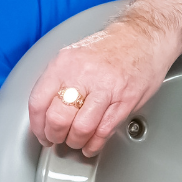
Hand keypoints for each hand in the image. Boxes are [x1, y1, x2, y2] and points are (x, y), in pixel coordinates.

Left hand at [27, 21, 176, 157]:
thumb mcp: (75, 56)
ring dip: (75, 142)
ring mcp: (105, 88)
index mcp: (64, 64)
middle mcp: (82, 75)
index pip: (38, 102)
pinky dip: (94, 144)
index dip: (37, 125)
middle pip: (57, 119)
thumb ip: (59, 81)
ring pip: (81, 128)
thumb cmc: (111, 48)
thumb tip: (46, 111)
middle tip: (58, 139)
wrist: (144, 36)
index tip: (41, 134)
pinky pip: (103, 131)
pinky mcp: (124, 100)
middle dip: (55, 136)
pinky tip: (91, 145)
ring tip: (76, 141)